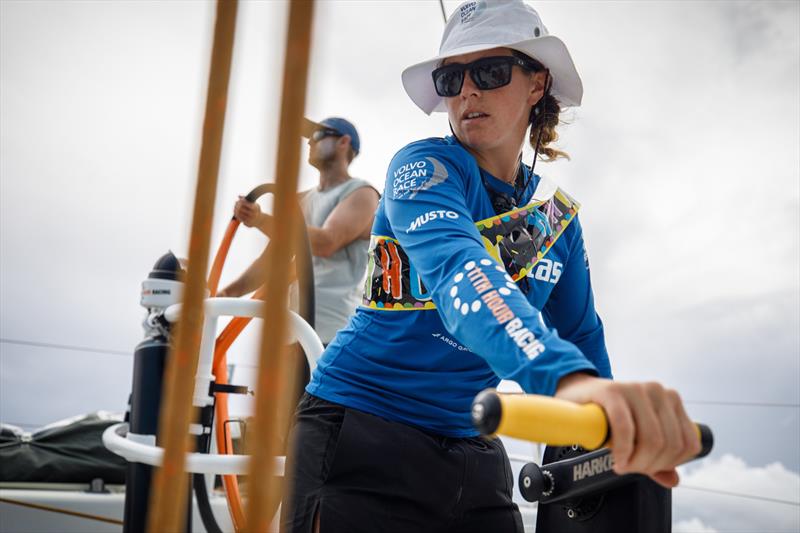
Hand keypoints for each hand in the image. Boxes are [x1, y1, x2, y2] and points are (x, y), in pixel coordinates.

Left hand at [233, 197, 262, 227]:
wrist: (260, 220)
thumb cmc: (256, 210)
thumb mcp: (254, 204)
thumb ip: (246, 199)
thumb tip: (238, 196)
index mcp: (255, 208)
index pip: (245, 203)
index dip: (241, 201)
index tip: (239, 200)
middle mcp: (253, 214)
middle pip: (241, 209)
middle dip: (237, 205)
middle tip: (235, 203)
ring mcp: (250, 219)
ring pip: (239, 214)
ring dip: (235, 210)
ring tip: (235, 207)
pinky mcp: (247, 223)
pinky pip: (240, 219)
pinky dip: (237, 215)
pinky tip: (236, 213)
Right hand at [555, 373, 700, 487]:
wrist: (578, 394)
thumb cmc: (609, 416)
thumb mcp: (637, 436)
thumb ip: (657, 458)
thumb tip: (673, 479)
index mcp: (671, 400)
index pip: (688, 443)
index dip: (669, 463)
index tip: (648, 467)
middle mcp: (657, 391)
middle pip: (669, 443)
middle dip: (649, 465)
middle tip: (629, 468)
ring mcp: (635, 388)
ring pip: (652, 439)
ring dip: (635, 461)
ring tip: (622, 464)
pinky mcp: (612, 391)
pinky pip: (625, 429)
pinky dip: (622, 451)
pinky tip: (616, 459)